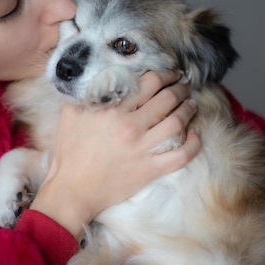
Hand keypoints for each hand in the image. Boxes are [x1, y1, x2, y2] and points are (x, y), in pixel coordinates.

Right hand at [29, 70, 200, 238]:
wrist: (72, 190)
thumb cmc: (69, 152)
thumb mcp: (71, 114)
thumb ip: (85, 94)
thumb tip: (96, 79)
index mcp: (114, 109)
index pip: (149, 83)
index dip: (165, 75)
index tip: (171, 74)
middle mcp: (131, 126)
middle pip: (167, 99)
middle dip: (180, 89)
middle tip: (184, 86)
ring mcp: (143, 149)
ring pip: (177, 123)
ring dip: (188, 110)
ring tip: (192, 104)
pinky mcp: (150, 170)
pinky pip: (181, 155)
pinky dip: (193, 143)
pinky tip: (195, 133)